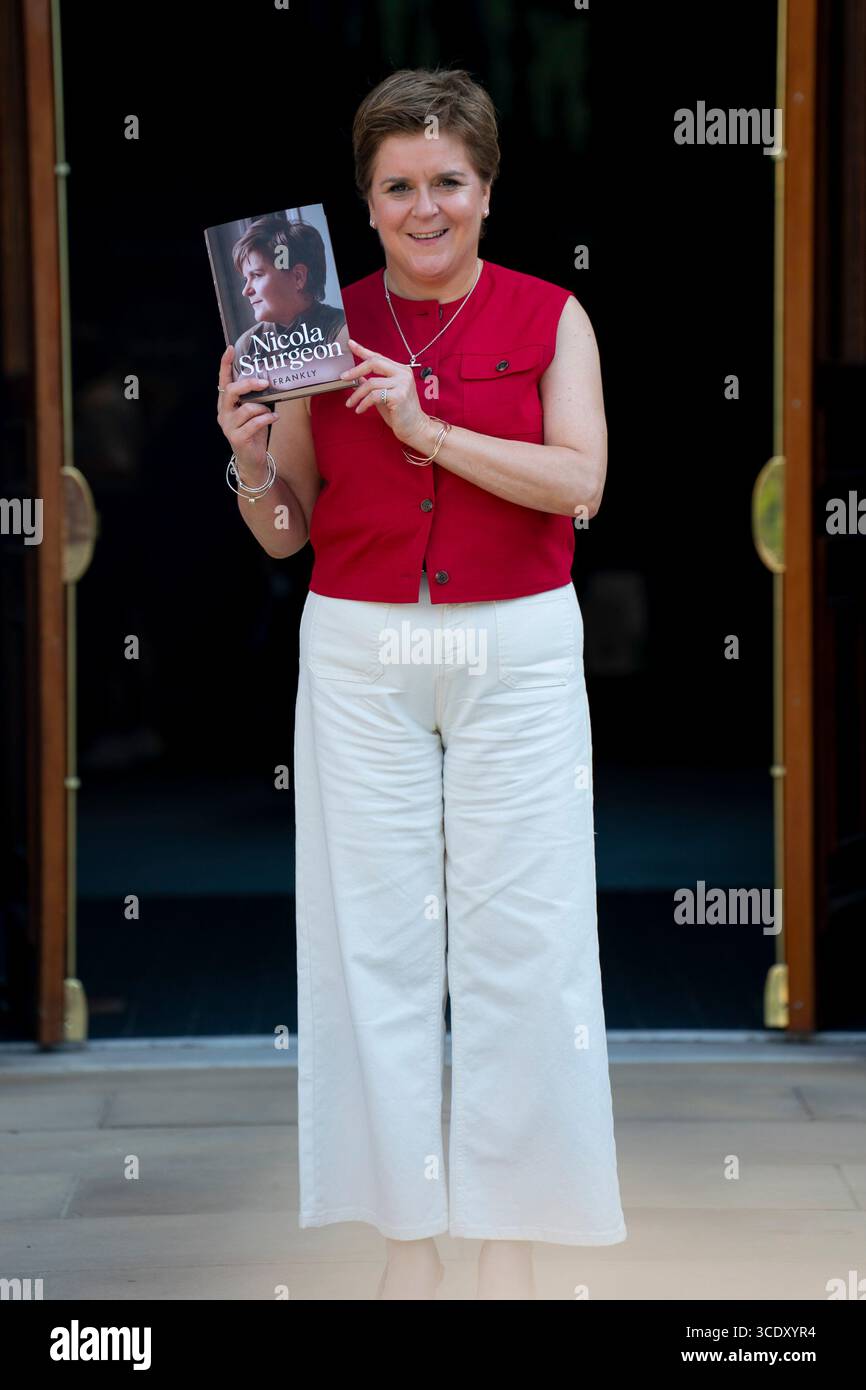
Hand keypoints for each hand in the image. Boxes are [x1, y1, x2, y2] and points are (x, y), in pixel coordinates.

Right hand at [217, 346, 278, 481]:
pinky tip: (275, 418)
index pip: (223, 380)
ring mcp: (228, 426)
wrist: (252, 460)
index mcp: (225, 403)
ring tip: (270, 412)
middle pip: (231, 391)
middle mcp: (223, 413)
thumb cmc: (254, 432)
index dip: (225, 364)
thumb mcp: (254, 411)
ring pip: (247, 408)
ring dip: (263, 408)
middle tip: (265, 383)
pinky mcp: (237, 438)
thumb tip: (269, 380)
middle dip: (249, 384)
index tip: (231, 348)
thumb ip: (255, 397)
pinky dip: (267, 419)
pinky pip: (254, 423)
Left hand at [339, 338, 429, 446]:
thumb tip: (358, 378)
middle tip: (343, 378)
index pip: (379, 357)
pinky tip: (360, 410)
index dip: (363, 350)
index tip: (350, 344)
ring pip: (371, 383)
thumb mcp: (384, 396)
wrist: (415, 428)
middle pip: (374, 363)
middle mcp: (403, 374)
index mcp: (401, 370)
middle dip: (356, 370)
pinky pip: (374, 396)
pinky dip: (364, 403)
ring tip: (350, 403)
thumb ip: (374, 385)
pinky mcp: (399, 396)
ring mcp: (403, 384)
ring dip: (357, 394)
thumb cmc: (400, 413)